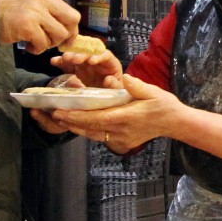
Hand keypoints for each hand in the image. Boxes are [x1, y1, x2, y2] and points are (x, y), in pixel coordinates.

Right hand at [0, 0, 79, 54]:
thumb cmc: (6, 13)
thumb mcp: (29, 3)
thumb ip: (47, 11)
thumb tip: (67, 28)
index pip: (72, 12)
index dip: (71, 28)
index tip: (65, 38)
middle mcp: (42, 0)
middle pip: (71, 22)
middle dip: (64, 37)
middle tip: (52, 43)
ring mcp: (35, 12)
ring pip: (58, 35)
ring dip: (48, 44)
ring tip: (34, 42)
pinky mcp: (27, 26)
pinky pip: (43, 44)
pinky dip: (36, 50)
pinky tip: (27, 46)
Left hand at [44, 74, 183, 151]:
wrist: (173, 123)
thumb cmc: (163, 104)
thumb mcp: (152, 92)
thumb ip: (136, 86)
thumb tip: (122, 78)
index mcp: (124, 118)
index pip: (94, 118)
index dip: (74, 115)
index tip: (58, 111)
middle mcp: (118, 132)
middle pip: (87, 128)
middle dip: (67, 121)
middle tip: (48, 113)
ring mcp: (118, 139)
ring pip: (90, 134)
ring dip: (73, 126)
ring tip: (55, 118)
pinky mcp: (118, 142)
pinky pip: (96, 136)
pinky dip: (84, 129)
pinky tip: (73, 122)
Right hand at [53, 48, 123, 87]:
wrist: (106, 99)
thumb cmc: (114, 92)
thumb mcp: (117, 90)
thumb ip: (114, 85)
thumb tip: (108, 79)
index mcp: (110, 63)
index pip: (105, 55)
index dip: (98, 56)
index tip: (91, 61)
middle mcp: (97, 60)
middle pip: (89, 53)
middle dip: (81, 55)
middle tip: (75, 59)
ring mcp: (85, 64)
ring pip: (77, 57)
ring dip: (70, 56)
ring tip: (64, 59)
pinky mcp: (76, 70)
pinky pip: (68, 65)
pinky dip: (61, 62)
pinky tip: (54, 61)